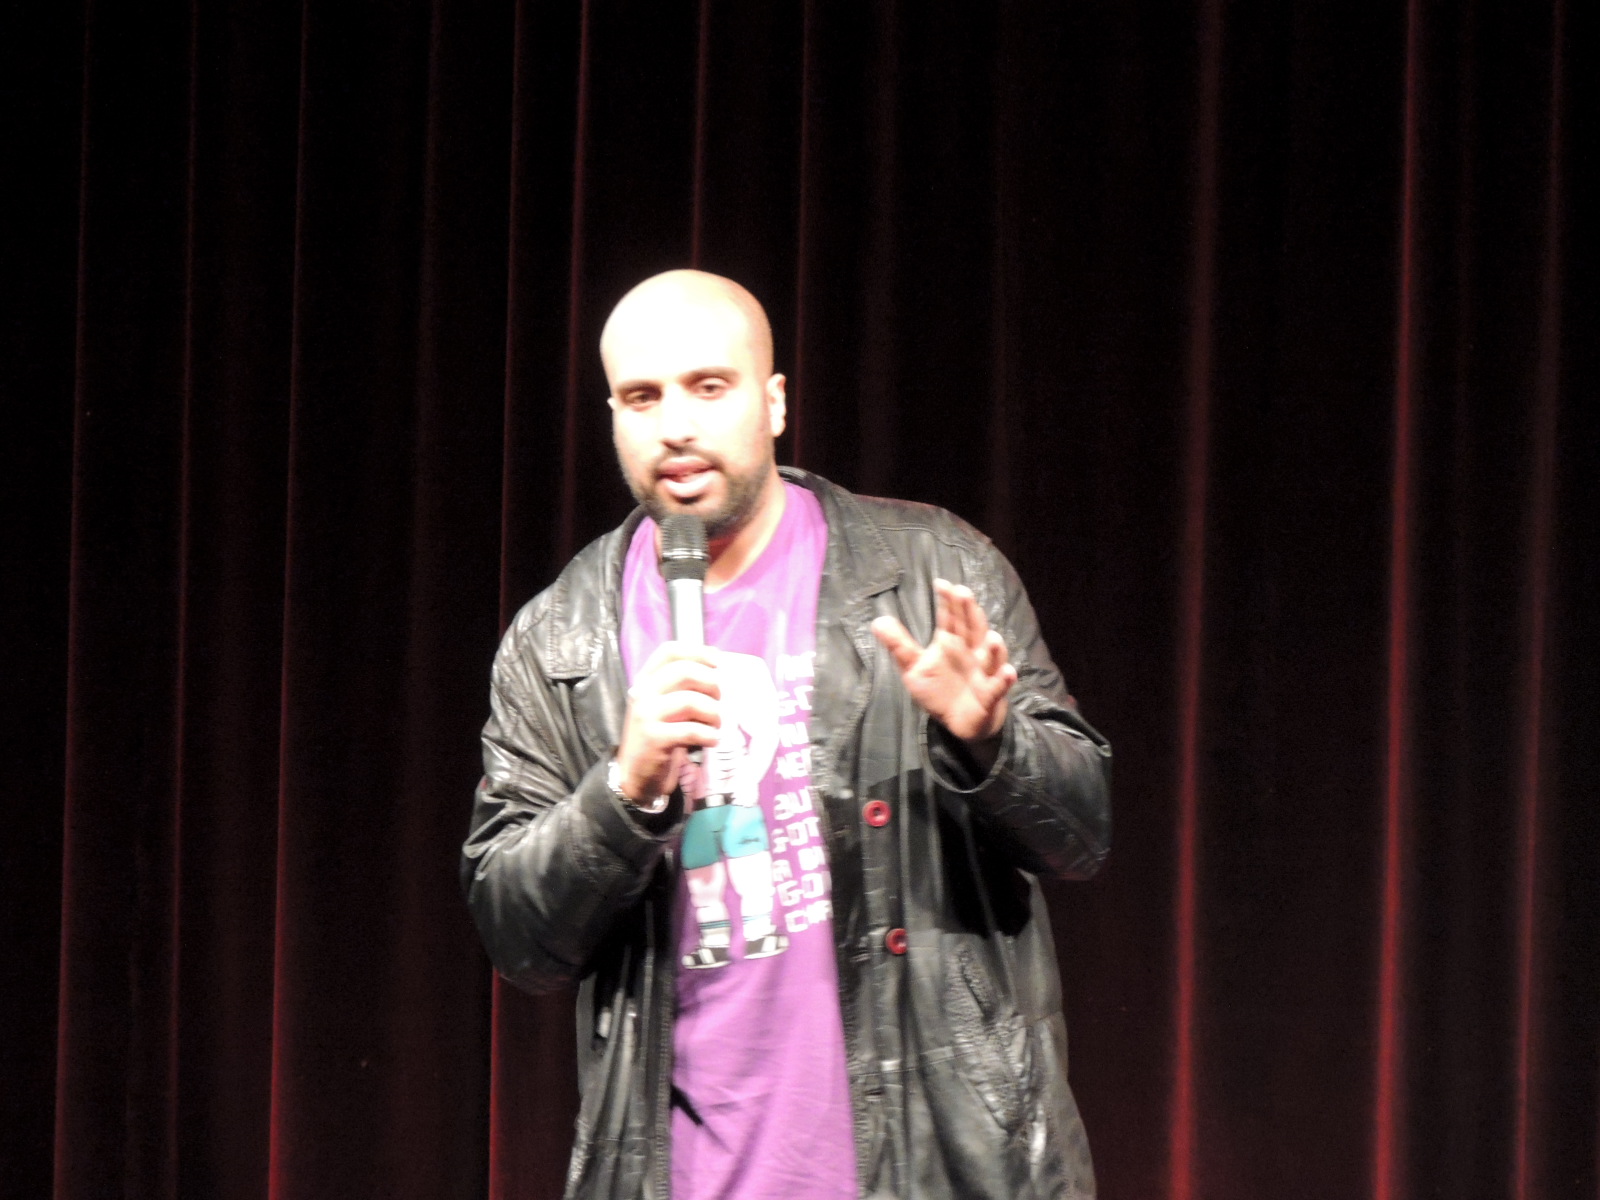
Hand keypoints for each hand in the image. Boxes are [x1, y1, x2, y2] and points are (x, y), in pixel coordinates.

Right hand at [615, 643, 719, 804]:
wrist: (636, 774)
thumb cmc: (660, 737)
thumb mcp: (666, 707)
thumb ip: (684, 690)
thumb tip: (723, 678)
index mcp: (647, 680)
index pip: (669, 651)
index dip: (697, 651)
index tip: (718, 661)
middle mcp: (644, 693)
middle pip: (684, 672)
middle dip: (711, 683)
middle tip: (721, 699)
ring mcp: (646, 715)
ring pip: (690, 701)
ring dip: (713, 712)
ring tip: (718, 723)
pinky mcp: (654, 738)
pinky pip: (690, 730)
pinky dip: (709, 734)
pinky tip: (713, 739)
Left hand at [871, 579, 1016, 744]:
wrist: (961, 722)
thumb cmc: (940, 690)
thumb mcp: (914, 668)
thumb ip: (899, 645)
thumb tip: (877, 621)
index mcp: (952, 643)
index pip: (950, 619)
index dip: (947, 602)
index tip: (941, 584)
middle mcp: (971, 653)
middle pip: (972, 630)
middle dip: (969, 613)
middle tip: (964, 594)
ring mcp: (983, 673)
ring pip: (991, 657)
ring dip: (993, 648)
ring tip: (992, 636)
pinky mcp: (990, 695)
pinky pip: (998, 687)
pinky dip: (1004, 680)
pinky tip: (1008, 672)